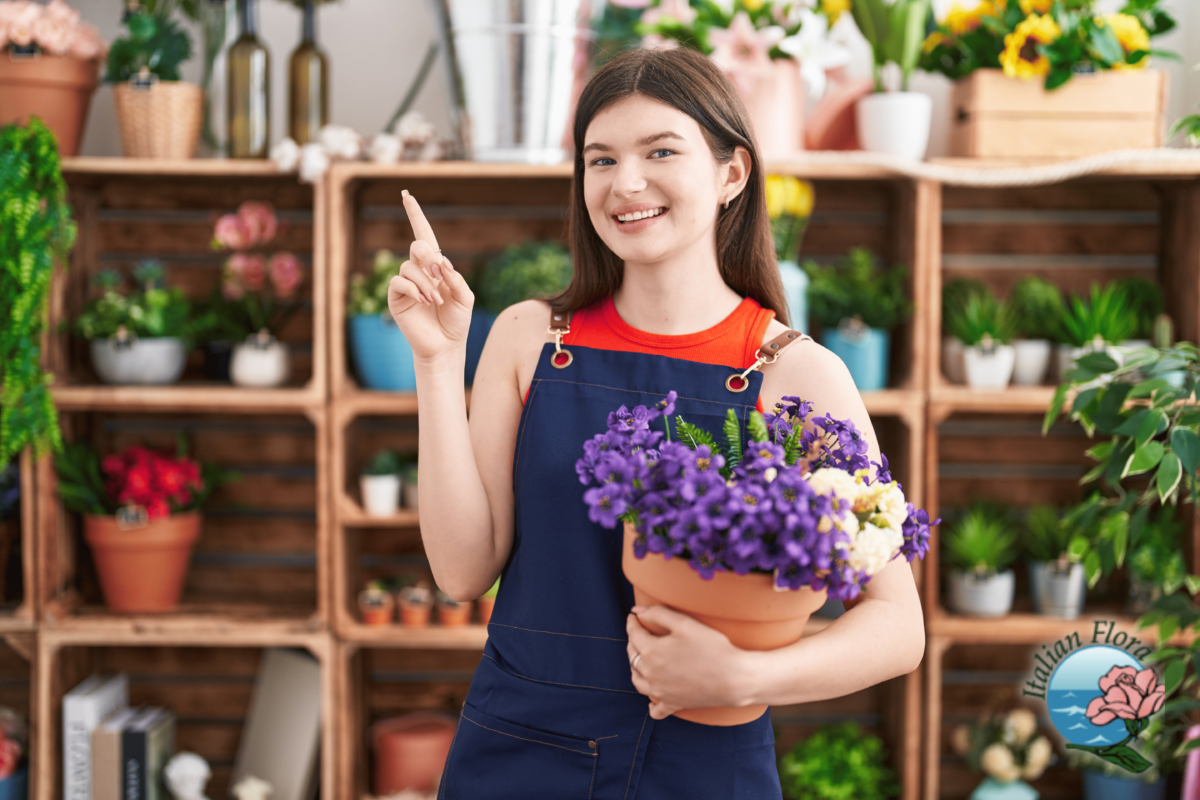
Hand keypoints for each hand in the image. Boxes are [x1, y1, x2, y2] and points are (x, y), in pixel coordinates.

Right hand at [387, 190, 473, 365]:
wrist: (446, 346)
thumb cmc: (457, 321)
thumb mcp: (466, 297)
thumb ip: (456, 278)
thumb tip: (441, 262)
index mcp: (435, 267)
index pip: (424, 235)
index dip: (415, 215)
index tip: (406, 194)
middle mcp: (418, 271)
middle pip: (417, 246)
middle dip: (428, 257)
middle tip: (439, 274)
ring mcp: (406, 284)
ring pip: (408, 267)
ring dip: (425, 282)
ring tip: (434, 300)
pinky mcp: (396, 298)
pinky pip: (398, 282)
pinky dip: (413, 289)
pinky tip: (424, 302)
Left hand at [625, 605, 748, 720]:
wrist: (733, 678)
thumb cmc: (711, 648)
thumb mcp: (684, 623)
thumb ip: (658, 614)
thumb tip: (637, 611)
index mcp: (651, 652)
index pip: (634, 634)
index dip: (632, 622)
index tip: (633, 616)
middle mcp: (650, 674)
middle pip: (633, 657)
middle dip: (632, 642)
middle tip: (638, 633)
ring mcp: (660, 692)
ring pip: (638, 681)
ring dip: (636, 669)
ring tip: (641, 660)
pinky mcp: (673, 704)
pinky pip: (656, 709)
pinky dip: (652, 705)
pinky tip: (653, 700)